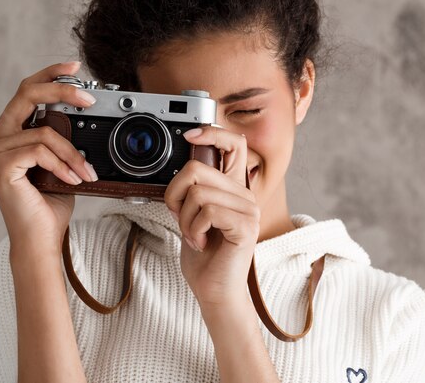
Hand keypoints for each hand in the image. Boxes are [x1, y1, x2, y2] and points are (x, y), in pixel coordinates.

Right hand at [0, 61, 97, 258]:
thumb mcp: (61, 162)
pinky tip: (73, 179)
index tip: (73, 67)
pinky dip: (64, 164)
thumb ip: (63, 138)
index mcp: (10, 132)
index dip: (49, 75)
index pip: (27, 91)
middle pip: (27, 94)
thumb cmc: (51, 202)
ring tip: (86, 171)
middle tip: (90, 99)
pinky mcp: (2, 166)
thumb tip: (83, 115)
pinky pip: (41, 151)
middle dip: (62, 91)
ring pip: (45, 133)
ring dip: (74, 153)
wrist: (41, 237)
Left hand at [164, 126, 260, 307]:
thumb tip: (181, 170)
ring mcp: (248, 210)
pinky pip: (207, 212)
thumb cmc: (204, 256)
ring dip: (185, 219)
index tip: (189, 136)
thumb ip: (192, 191)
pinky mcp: (246, 226)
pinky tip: (202, 242)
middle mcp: (244, 195)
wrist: (214, 290)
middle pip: (197, 170)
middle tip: (182, 218)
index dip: (211, 133)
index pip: (234, 144)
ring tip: (195, 235)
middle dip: (175, 196)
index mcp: (234, 188)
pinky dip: (194, 230)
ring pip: (198, 193)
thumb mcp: (192, 216)